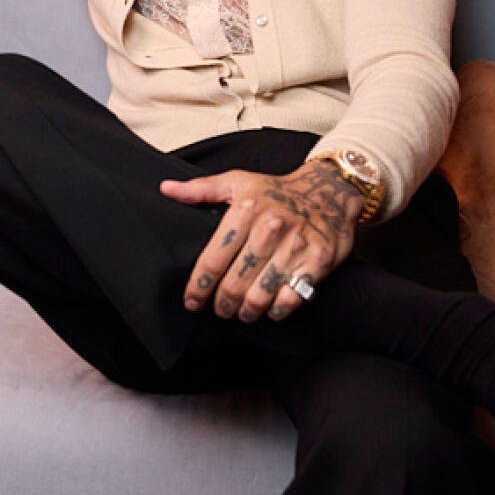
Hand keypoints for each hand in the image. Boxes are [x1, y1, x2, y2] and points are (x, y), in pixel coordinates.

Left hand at [159, 159, 363, 323]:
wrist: (329, 190)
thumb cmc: (277, 191)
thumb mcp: (238, 181)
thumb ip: (200, 190)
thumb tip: (165, 189)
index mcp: (246, 209)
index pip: (213, 259)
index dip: (198, 287)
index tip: (191, 301)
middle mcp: (270, 227)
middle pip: (235, 283)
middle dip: (222, 304)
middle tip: (220, 309)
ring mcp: (295, 245)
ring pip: (260, 295)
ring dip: (247, 312)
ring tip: (242, 313)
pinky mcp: (318, 260)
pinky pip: (291, 298)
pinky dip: (277, 311)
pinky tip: (270, 310)